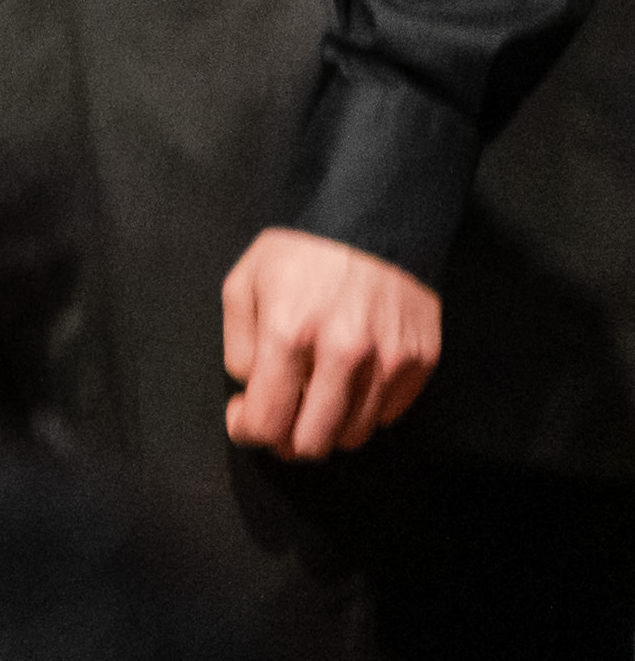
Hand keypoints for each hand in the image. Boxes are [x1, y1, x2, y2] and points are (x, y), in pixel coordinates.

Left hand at [223, 226, 446, 461]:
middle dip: (287, 441)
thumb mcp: (243, 284)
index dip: (248, 431)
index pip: (266, 421)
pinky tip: (350, 383)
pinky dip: (365, 410)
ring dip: (328, 429)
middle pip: (313, 442)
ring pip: (354, 435)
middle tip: (280, 418)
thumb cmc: (300, 252)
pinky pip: (388, 413)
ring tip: (314, 401)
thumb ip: (239, 346)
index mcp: (289, 335)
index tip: (244, 419)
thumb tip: (251, 392)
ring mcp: (388, 361)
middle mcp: (342, 355)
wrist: (373, 219)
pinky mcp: (420, 361)